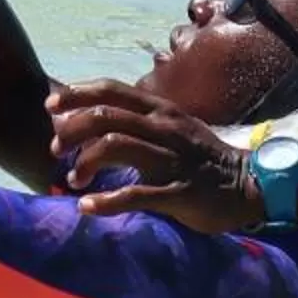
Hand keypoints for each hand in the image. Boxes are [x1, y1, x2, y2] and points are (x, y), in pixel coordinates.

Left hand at [46, 81, 263, 232]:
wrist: (248, 185)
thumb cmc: (202, 158)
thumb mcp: (173, 129)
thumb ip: (139, 123)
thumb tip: (93, 124)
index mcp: (161, 110)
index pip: (111, 90)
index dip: (76, 94)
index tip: (50, 108)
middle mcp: (164, 128)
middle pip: (105, 116)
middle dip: (71, 131)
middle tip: (55, 151)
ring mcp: (172, 158)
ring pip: (115, 146)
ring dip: (84, 162)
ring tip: (73, 180)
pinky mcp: (179, 191)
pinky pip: (136, 194)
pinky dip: (106, 201)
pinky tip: (87, 206)